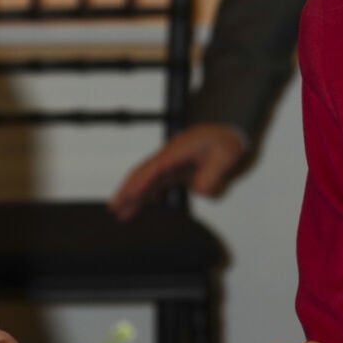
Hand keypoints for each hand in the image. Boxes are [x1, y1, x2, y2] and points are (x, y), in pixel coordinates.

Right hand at [109, 123, 246, 219]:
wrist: (229, 130)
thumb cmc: (226, 138)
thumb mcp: (225, 156)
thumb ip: (213, 174)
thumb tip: (200, 190)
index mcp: (177, 151)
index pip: (154, 169)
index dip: (140, 183)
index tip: (128, 196)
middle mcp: (170, 157)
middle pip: (143, 174)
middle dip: (127, 191)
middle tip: (114, 208)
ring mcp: (172, 163)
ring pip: (148, 181)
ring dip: (135, 196)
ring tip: (122, 213)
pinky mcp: (177, 169)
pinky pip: (157, 183)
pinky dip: (148, 194)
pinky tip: (143, 205)